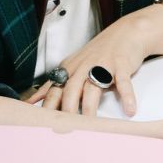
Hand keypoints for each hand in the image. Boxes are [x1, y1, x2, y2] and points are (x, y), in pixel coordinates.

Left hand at [38, 7, 162, 115]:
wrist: (126, 33)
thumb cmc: (98, 53)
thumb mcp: (72, 65)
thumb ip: (54, 84)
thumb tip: (32, 101)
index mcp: (69, 69)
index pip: (54, 90)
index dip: (48, 108)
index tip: (44, 125)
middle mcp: (83, 67)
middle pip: (71, 91)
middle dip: (67, 111)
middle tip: (65, 129)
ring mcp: (102, 65)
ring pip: (93, 89)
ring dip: (90, 108)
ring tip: (91, 126)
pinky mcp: (121, 65)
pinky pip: (123, 83)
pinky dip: (127, 97)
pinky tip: (130, 110)